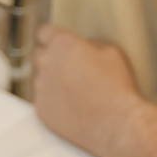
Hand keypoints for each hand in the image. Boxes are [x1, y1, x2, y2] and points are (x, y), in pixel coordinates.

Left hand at [32, 25, 144, 156]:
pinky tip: (72, 108)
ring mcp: (41, 88)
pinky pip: (42, 100)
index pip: (44, 32)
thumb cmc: (118, 86)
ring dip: (52, 82)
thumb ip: (89, 44)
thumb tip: (82, 49)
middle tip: (69, 69)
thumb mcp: (111, 52)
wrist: (117, 124)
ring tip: (74, 93)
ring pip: (40, 79)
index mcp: (62, 44)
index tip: (56, 43)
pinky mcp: (41, 110)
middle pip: (39, 55)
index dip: (51, 37)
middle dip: (51, 59)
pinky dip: (52, 103)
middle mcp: (46, 63)